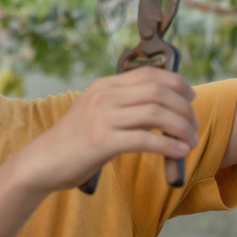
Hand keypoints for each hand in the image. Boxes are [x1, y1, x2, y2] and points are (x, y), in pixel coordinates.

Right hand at [14, 67, 198, 196]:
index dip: (177, 84)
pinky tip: (179, 152)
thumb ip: (124, 105)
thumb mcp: (98, 113)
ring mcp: (102, 117)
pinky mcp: (102, 142)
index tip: (191, 99)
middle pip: (158, 92)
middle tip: (194, 126)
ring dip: (181, 128)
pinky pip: (145, 139)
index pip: (150, 74)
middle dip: (184, 108)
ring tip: (190, 141)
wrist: (43, 161)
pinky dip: (168, 146)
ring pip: (156, 114)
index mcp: (104, 86)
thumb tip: (162, 107)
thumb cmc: (75, 141)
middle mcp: (104, 96)